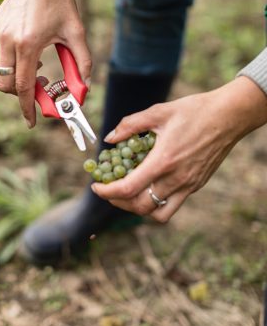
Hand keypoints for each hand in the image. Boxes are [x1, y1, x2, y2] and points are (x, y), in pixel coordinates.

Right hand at [0, 0, 91, 126]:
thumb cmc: (60, 2)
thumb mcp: (76, 32)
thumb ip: (82, 62)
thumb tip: (84, 89)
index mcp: (28, 43)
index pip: (22, 86)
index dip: (27, 107)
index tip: (32, 121)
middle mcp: (8, 40)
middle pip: (5, 85)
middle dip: (20, 94)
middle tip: (41, 87)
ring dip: (13, 80)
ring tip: (35, 68)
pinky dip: (8, 66)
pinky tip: (26, 55)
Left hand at [92, 77, 266, 221]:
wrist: (228, 116)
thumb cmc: (194, 110)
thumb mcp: (158, 112)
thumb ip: (130, 125)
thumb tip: (110, 138)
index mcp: (163, 161)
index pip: (128, 188)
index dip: (107, 192)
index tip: (96, 186)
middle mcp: (176, 179)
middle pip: (139, 206)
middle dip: (118, 202)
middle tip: (109, 190)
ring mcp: (188, 185)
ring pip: (158, 214)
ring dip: (138, 208)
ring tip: (128, 193)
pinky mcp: (196, 185)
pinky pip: (173, 205)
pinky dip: (156, 203)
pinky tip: (149, 186)